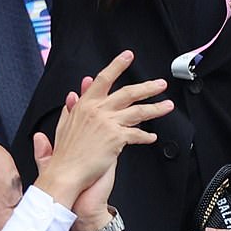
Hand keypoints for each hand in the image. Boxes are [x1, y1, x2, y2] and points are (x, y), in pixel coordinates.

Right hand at [32, 51, 171, 209]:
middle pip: (128, 92)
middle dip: (148, 87)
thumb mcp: (63, 125)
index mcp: (85, 104)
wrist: (65, 173)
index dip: (117, 65)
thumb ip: (69, 109)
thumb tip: (72, 96)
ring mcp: (108, 123)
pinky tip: (151, 137)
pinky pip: (137, 134)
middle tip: (160, 84)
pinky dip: (146, 136)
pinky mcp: (116, 138)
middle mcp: (98, 110)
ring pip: (139, 111)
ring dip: (156, 108)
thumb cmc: (64, 154)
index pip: (103, 78)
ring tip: (167, 106)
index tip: (128, 56)